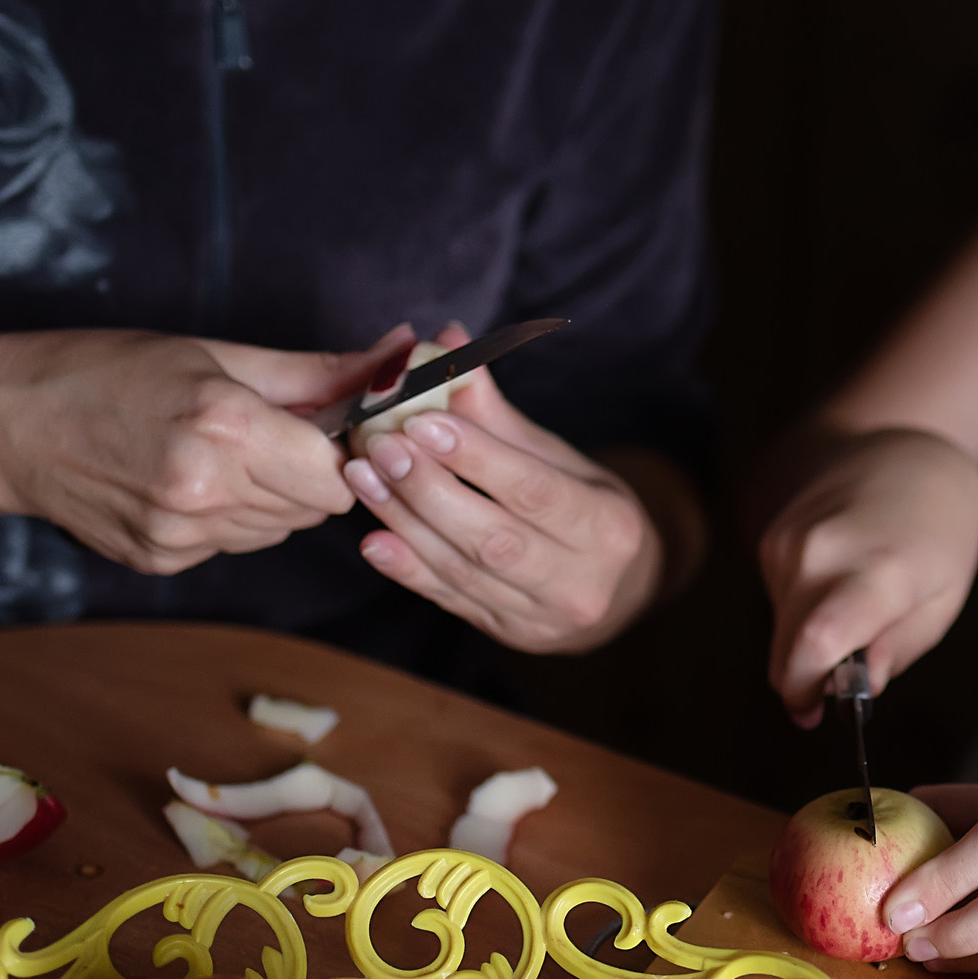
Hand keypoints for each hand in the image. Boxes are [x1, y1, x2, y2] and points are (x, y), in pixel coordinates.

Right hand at [0, 325, 414, 574]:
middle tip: (275, 431)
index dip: (346, 453)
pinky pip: (235, 542)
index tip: (335, 428)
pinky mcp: (162, 560)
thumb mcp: (216, 353)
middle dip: (312, 471)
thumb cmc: (107, 370)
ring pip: (280, 529)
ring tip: (225, 450)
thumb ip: (316, 371)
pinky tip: (191, 479)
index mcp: (225, 427)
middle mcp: (205, 491)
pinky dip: (232, 515)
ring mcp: (180, 535)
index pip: (339, 475)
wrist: (7, 423)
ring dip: (274, 494)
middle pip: (316, 508)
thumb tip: (400, 358)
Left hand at [341, 324, 663, 652]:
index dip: (478, 456)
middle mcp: (581, 581)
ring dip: (406, 522)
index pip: (537, 490)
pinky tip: (373, 541)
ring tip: (363, 477)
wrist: (614, 587)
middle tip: (381, 446)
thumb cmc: (582, 505)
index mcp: (609, 527)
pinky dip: (408, 570)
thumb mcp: (556, 457)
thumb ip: (496, 412)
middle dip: (430, 490)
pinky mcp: (507, 634)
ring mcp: (543, 617)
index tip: (423, 420)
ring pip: (464, 570)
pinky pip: (450, 600)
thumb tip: (447, 344)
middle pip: (495, 538)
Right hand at [758, 428, 977, 726]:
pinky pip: (778, 600)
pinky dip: (800, 613)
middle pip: (787, 647)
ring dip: (805, 644)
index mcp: (878, 572)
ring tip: (852, 618)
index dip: (807, 689)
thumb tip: (859, 687)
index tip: (815, 713)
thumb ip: (899, 648)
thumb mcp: (944, 600)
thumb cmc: (940, 533)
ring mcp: (791, 542)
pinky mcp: (773, 538)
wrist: (906, 454)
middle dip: (802, 681)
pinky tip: (834, 589)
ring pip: (781, 628)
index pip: (817, 644)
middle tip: (829, 695)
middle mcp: (822, 554)